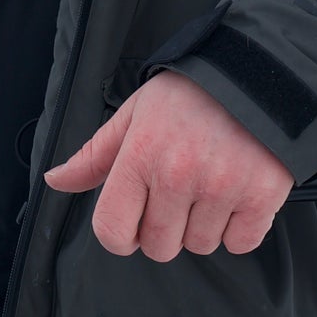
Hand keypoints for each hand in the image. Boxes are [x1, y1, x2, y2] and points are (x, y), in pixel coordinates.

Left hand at [44, 70, 294, 261]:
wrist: (261, 69)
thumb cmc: (191, 93)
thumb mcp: (136, 113)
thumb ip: (95, 154)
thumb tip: (54, 181)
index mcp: (140, 155)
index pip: (112, 230)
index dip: (121, 235)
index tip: (136, 222)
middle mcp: (178, 175)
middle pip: (159, 247)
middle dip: (167, 228)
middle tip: (183, 190)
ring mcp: (222, 187)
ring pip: (201, 245)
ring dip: (205, 225)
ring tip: (214, 182)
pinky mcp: (262, 195)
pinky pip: (241, 243)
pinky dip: (241, 227)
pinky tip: (240, 191)